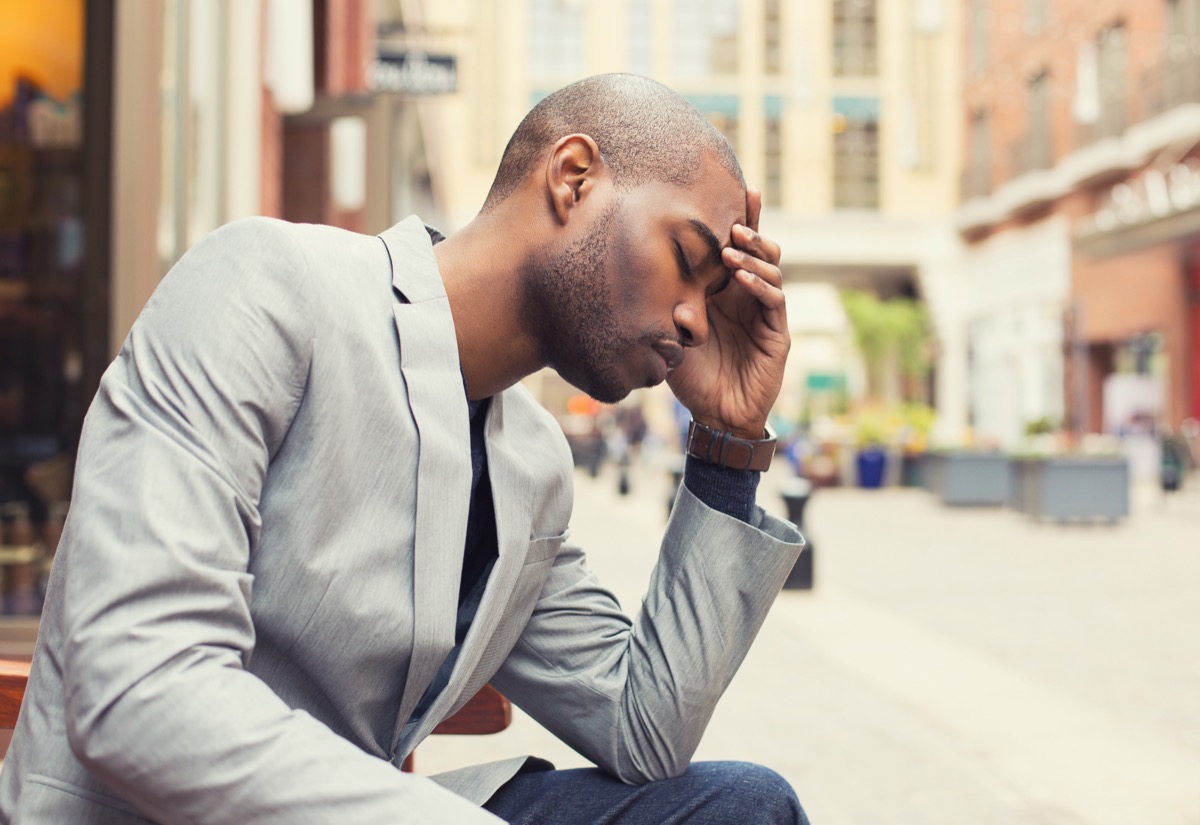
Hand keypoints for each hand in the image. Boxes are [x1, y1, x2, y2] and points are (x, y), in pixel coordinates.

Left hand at [667, 187, 788, 439]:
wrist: (716, 416)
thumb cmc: (694, 377)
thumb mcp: (674, 338)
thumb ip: (673, 312)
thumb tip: (668, 294)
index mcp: (724, 292)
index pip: (734, 248)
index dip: (741, 219)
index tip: (738, 188)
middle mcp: (747, 296)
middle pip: (759, 250)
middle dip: (751, 229)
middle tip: (735, 219)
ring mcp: (765, 312)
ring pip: (770, 269)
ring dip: (752, 256)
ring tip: (731, 248)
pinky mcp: (777, 332)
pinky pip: (773, 300)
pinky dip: (759, 284)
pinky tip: (741, 278)